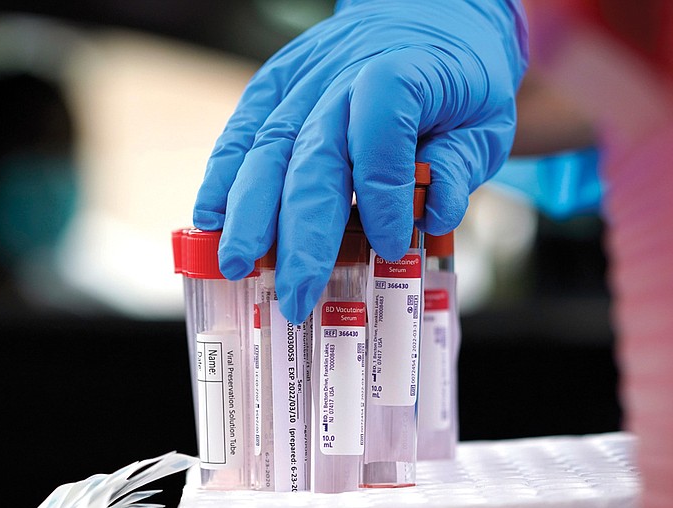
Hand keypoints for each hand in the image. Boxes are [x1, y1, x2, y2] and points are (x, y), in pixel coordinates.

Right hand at [194, 0, 527, 323]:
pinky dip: (222, 175)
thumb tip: (431, 214)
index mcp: (404, 72)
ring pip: (267, 146)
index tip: (391, 243)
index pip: (380, 131)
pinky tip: (210, 217)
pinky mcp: (274, 82)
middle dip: (300, 233)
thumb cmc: (456, 80)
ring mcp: (301, 77)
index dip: (382, 193)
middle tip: (295, 293)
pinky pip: (242, 129)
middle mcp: (343, 73)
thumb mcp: (485, 120)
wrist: (426, 18)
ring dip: (248, 211)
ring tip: (237, 264)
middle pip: (313, 154)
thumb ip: (459, 165)